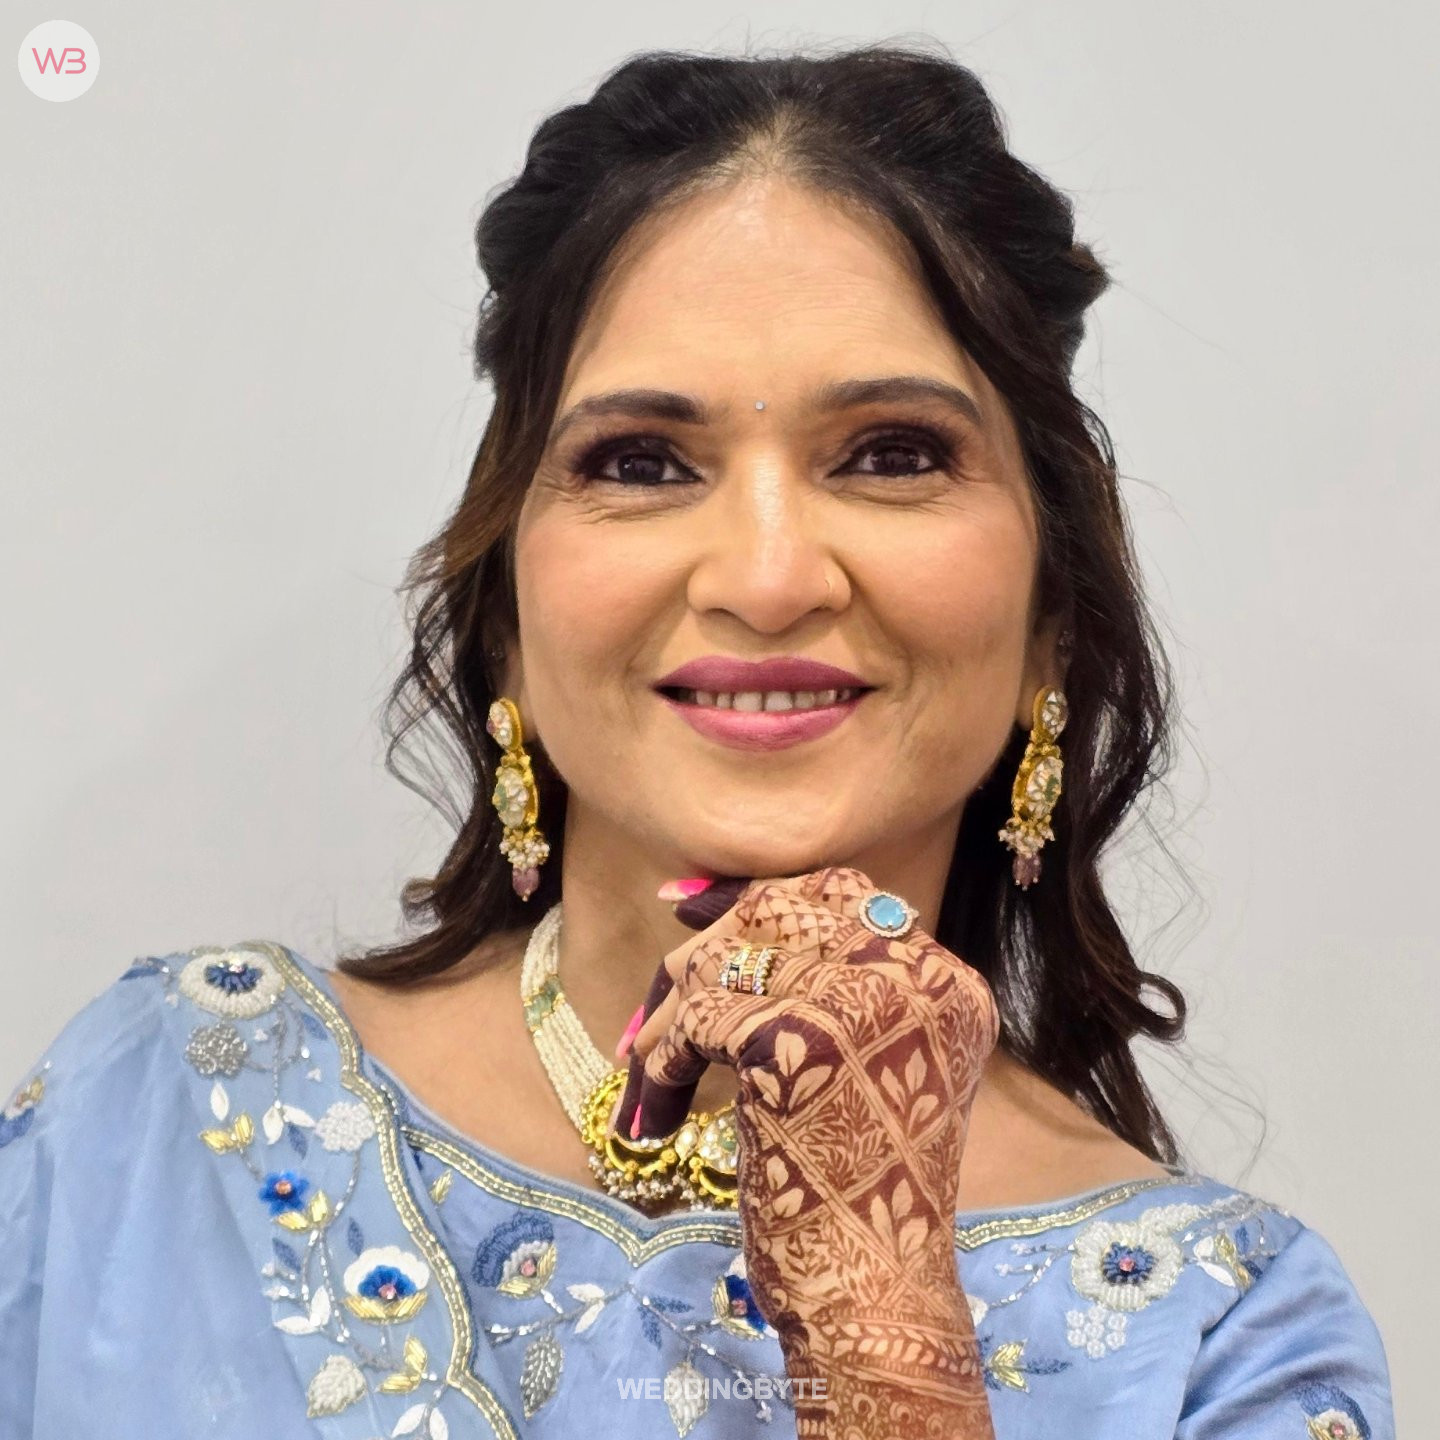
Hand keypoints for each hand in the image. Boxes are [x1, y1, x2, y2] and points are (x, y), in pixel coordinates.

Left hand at [616, 866, 999, 1431]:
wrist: (877, 1294)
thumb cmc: (862, 1194)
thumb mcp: (875, 1069)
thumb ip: (839, 991)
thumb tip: (735, 914)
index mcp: (948, 983)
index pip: (848, 895)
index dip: (766, 895)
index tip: (694, 906)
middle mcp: (915, 978)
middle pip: (783, 914)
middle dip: (708, 945)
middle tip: (659, 984)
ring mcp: (860, 1003)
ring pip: (727, 965)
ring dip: (669, 1017)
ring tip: (646, 1069)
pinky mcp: (797, 1041)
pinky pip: (697, 1018)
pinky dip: (661, 1062)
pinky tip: (653, 1110)